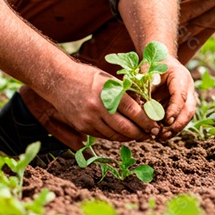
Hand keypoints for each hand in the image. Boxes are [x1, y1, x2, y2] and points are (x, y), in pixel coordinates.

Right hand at [44, 61, 163, 142]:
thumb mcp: (108, 79)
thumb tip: (145, 107)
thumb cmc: (87, 76)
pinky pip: (103, 136)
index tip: (156, 126)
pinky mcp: (82, 126)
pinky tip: (123, 134)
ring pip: (115, 135)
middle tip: (152, 134)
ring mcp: (89, 119)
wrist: (58, 80)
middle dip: (142, 134)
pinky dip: (116, 136)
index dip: (147, 121)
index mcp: (108, 92)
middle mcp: (98, 108)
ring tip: (140, 135)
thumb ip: (124, 92)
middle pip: (126, 128)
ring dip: (130, 137)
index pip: (133, 111)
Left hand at [152, 57, 196, 140]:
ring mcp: (187, 98)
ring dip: (174, 129)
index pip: (181, 95)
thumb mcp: (147, 70)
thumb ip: (144, 85)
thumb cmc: (153, 64)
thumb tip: (138, 104)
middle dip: (178, 124)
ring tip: (160, 137)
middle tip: (164, 134)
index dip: (174, 109)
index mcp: (180, 77)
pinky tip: (159, 135)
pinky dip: (170, 128)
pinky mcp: (182, 106)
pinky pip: (179, 119)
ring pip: (186, 117)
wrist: (162, 61)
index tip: (166, 120)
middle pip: (189, 110)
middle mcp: (187, 89)